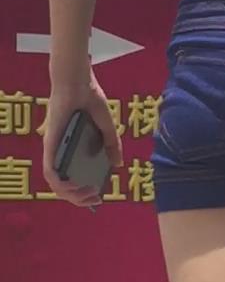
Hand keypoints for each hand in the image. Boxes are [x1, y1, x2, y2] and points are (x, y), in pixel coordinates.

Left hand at [43, 72, 123, 206]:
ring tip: (88, 194)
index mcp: (71, 148)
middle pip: (63, 185)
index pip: (72, 177)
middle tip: (95, 199)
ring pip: (54, 182)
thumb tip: (118, 165)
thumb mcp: (106, 127)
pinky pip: (49, 169)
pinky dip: (59, 182)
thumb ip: (112, 145)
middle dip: (79, 198)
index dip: (82, 192)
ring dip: (70, 195)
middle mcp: (60, 151)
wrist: (79, 83)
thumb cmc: (89, 99)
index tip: (98, 196)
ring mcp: (54, 148)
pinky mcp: (51, 143)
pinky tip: (72, 187)